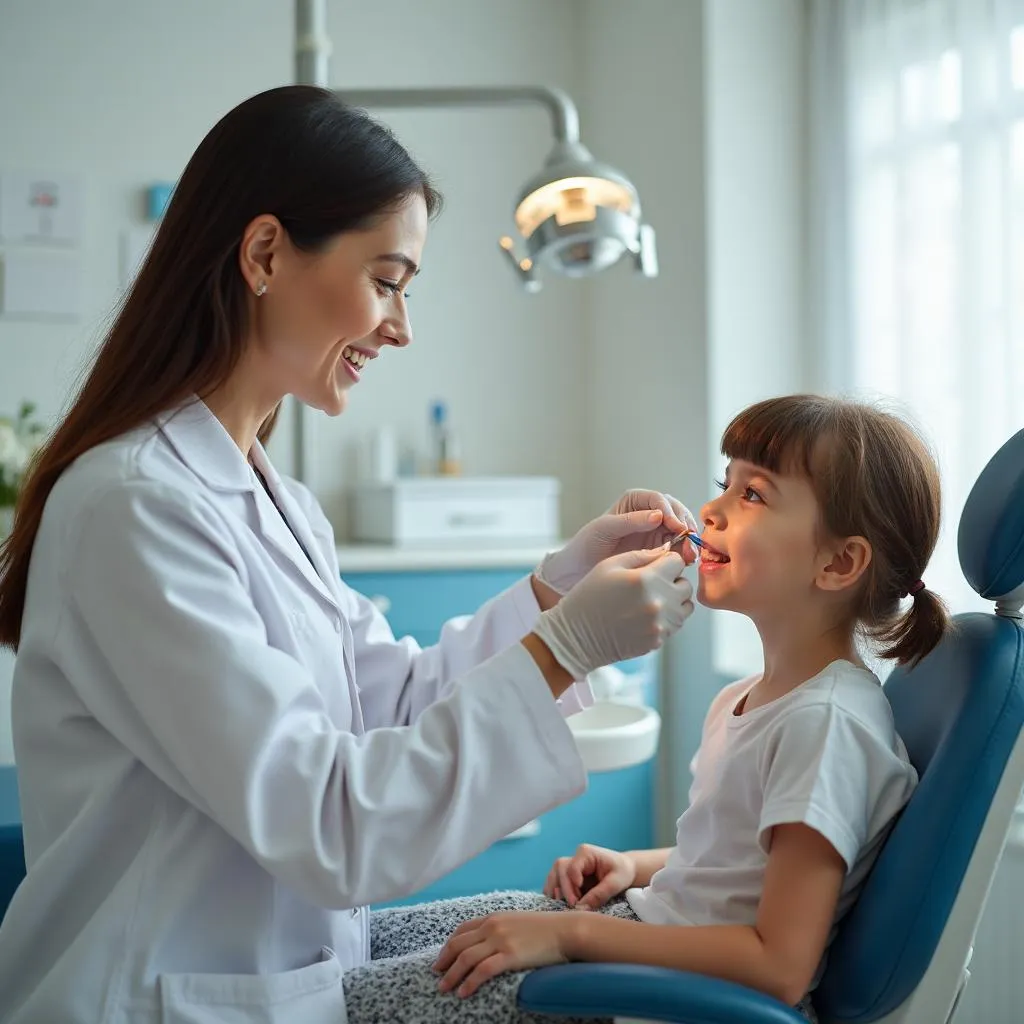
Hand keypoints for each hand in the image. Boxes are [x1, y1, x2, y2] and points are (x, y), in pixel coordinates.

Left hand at [434, 912, 574, 997]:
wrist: (565, 930)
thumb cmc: (545, 928)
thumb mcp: (517, 921)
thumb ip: (501, 928)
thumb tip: (488, 942)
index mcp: (494, 916)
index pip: (462, 929)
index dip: (449, 945)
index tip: (442, 958)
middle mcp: (493, 926)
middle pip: (459, 944)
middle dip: (444, 960)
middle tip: (436, 974)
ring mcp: (500, 940)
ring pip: (466, 958)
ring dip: (451, 975)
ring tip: (444, 988)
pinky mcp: (510, 955)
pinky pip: (482, 970)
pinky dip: (469, 982)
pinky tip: (463, 992)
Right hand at [532, 547, 692, 679]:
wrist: (576, 636)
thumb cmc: (589, 596)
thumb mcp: (608, 566)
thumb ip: (641, 555)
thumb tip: (664, 552)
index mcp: (646, 579)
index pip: (677, 561)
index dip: (666, 560)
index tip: (654, 566)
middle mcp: (658, 602)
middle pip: (685, 584)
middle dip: (672, 580)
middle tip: (652, 583)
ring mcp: (660, 624)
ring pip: (685, 606)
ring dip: (673, 600)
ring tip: (651, 599)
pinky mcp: (659, 640)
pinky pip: (675, 624)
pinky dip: (665, 617)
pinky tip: (644, 615)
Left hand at [536, 489, 698, 595]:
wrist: (578, 572)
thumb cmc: (586, 545)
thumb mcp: (604, 529)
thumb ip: (630, 521)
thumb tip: (658, 515)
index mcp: (634, 501)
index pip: (658, 500)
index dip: (670, 511)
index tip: (675, 526)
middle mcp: (648, 513)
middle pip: (675, 512)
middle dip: (684, 525)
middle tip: (688, 542)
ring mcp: (655, 532)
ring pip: (680, 530)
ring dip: (688, 540)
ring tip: (689, 555)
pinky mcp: (658, 550)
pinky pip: (677, 547)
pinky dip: (684, 552)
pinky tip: (686, 562)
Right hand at [544, 844, 636, 909]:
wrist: (625, 870)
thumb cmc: (622, 872)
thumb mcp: (615, 883)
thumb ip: (599, 894)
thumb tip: (581, 908)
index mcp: (586, 853)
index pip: (571, 867)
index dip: (571, 884)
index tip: (577, 900)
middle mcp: (575, 857)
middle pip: (559, 869)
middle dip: (564, 889)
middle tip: (573, 905)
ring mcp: (570, 866)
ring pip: (553, 875)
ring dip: (556, 891)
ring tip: (564, 905)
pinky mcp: (568, 876)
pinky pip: (555, 882)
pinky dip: (555, 893)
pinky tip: (560, 904)